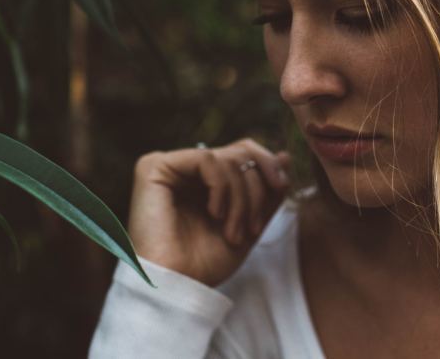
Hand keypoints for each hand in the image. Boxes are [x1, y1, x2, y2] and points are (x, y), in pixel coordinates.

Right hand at [128, 138, 292, 285]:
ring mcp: (169, 167)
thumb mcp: (249, 226)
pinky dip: (221, 187)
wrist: (177, 287)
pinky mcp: (154, 167)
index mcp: (203, 182)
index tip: (281, 188)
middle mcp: (184, 170)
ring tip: (234, 232)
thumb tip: (285, 156)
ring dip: (241, 198)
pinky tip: (215, 214)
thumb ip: (267, 193)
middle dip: (257, 189)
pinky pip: (206, 159)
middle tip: (255, 226)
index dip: (268, 165)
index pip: (242, 153)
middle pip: (238, 152)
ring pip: (226, 158)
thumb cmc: (205, 265)